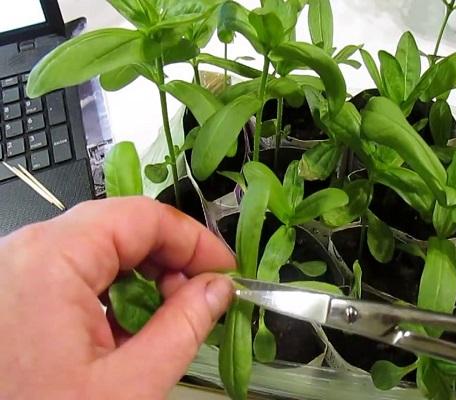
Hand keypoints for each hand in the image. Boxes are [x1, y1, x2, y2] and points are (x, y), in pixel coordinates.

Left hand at [0, 197, 235, 399]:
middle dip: (170, 259)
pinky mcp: (12, 289)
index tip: (222, 270)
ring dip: (142, 276)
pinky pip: (75, 270)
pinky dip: (110, 290)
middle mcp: (26, 252)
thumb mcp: (129, 385)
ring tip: (164, 317)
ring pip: (99, 248)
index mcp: (53, 260)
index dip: (195, 241)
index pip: (145, 217)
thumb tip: (216, 289)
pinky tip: (124, 327)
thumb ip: (184, 327)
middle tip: (199, 296)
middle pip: (121, 228)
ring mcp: (14, 269)